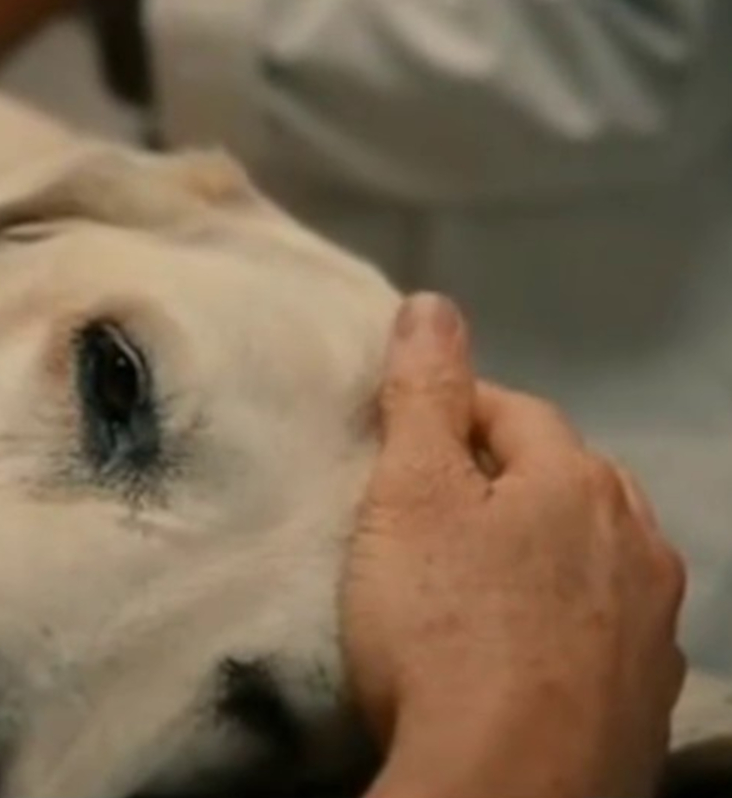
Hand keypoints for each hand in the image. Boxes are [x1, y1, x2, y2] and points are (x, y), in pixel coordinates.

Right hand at [346, 293, 687, 797]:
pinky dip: (572, 624)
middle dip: (511, 478)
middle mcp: (636, 541)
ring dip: (552, 552)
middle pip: (570, 480)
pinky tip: (529, 652)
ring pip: (601, 557)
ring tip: (487, 581)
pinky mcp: (647, 699)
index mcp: (576, 481)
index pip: (514, 411)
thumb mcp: (409, 497)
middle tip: (438, 510)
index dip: (452, 413)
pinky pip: (609, 633)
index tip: (400, 438)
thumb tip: (432, 303)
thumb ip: (423, 398)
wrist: (505, 782)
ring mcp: (653, 626)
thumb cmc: (442, 627)